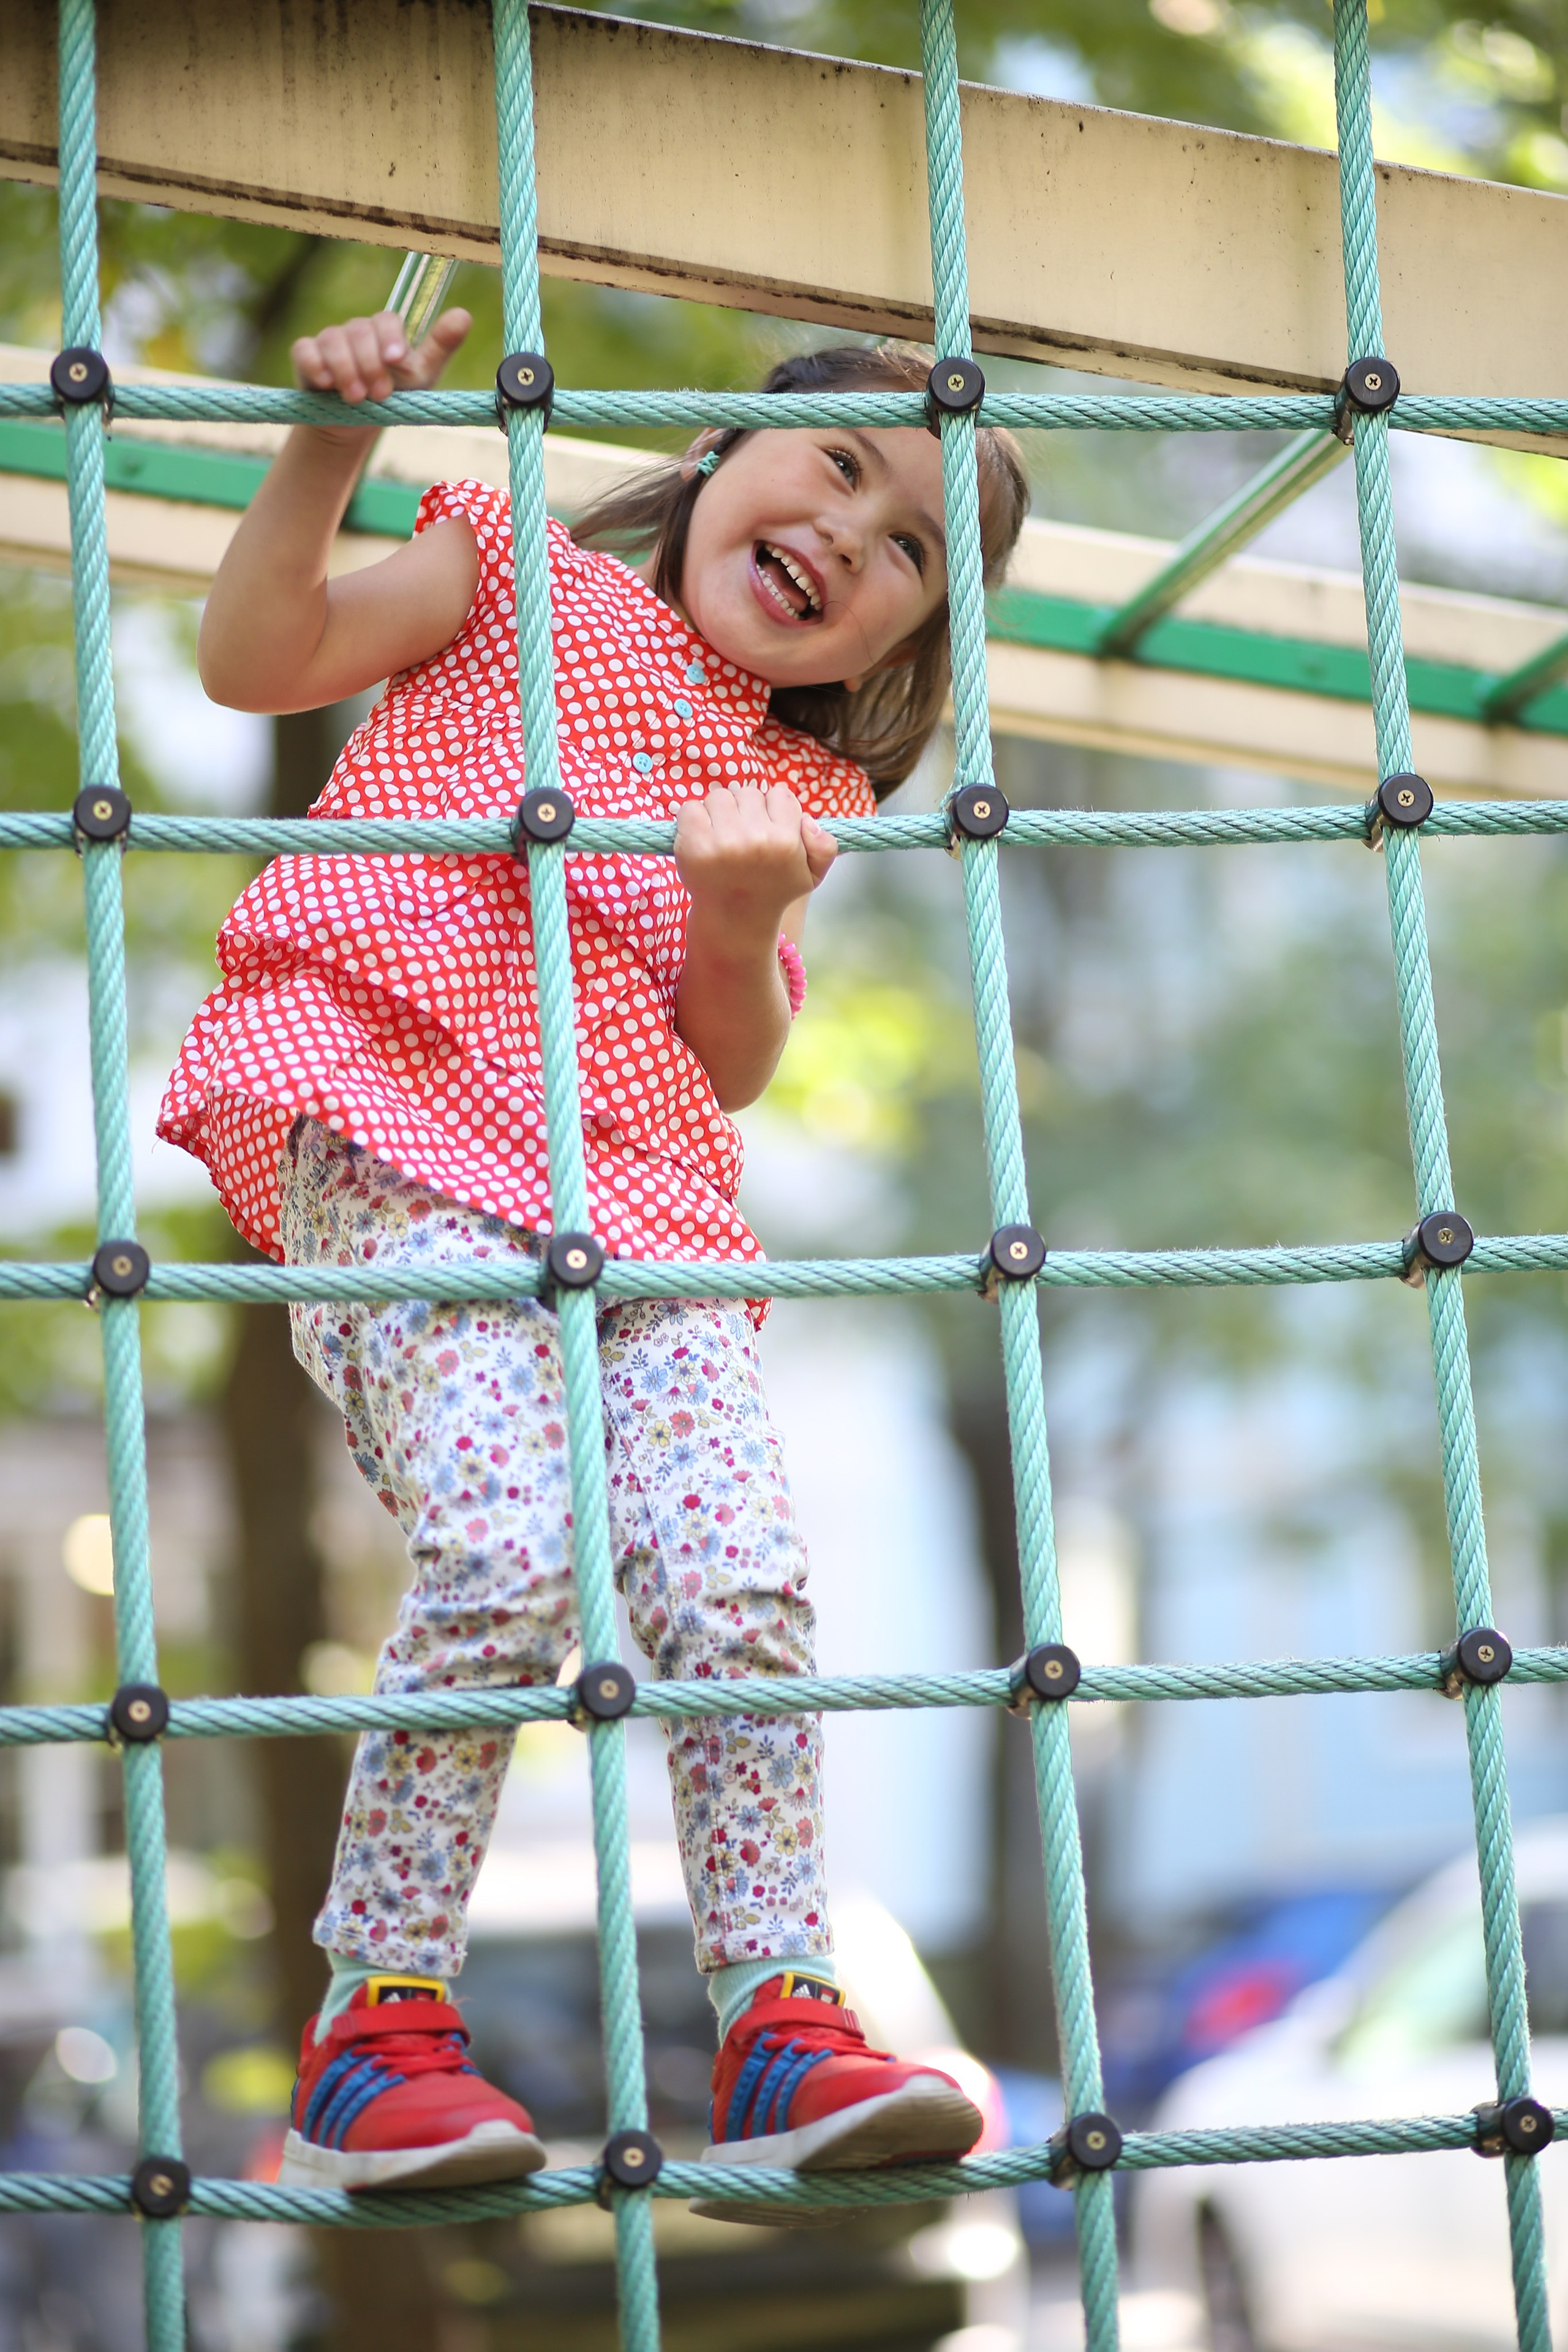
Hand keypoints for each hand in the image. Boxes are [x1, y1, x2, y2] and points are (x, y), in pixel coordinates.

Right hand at [290, 306, 471, 433]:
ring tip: (356, 398)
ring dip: (346, 370)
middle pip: (359, 331)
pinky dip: (315, 365)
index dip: (391, 338)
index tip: (396, 360)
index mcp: (384, 331)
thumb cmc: (394, 397)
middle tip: (379, 394)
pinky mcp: (306, 356)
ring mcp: (329, 341)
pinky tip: (325, 383)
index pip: (387, 321)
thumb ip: (440, 347)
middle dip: (370, 364)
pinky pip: (305, 351)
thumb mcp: (421, 376)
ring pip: (333, 340)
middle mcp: (356, 331)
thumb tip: (464, 315)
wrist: (358, 425)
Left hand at [674, 785, 835, 936]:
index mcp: (785, 842)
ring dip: (720, 812)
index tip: (768, 829)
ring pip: (720, 797)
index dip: (773, 810)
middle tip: (743, 838)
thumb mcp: (811, 875)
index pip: (780, 794)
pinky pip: (690, 808)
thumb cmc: (772, 890)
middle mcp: (755, 840)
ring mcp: (722, 842)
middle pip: (748, 792)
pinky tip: (703, 838)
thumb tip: (806, 820)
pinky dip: (693, 818)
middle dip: (745, 810)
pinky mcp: (694, 845)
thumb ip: (825, 846)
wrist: (734, 919)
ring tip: (723, 838)